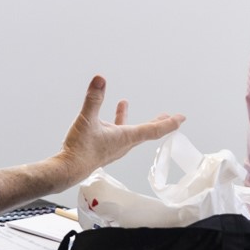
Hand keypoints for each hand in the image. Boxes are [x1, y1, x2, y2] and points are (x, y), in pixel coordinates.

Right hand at [54, 76, 183, 184]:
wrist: (68, 169)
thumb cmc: (80, 149)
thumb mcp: (87, 119)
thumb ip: (93, 99)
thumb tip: (100, 79)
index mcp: (125, 137)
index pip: (153, 130)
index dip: (169, 123)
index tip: (181, 118)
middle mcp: (123, 144)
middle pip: (146, 132)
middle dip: (158, 123)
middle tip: (171, 117)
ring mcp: (113, 148)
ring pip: (129, 132)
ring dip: (132, 119)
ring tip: (124, 103)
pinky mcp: (103, 149)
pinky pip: (115, 133)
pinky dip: (114, 122)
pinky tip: (104, 116)